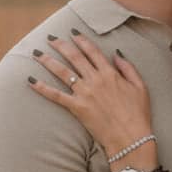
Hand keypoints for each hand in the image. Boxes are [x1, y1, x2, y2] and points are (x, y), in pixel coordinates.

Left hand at [26, 32, 153, 158]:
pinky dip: (42, 88)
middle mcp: (95, 80)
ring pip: (62, 72)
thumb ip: (128, 68)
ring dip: (48, 61)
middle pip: (74, 57)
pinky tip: (30, 81)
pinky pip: (56, 95)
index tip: (72, 32)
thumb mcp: (140, 87)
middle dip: (60, 45)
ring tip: (37, 53)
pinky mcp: (77, 108)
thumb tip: (116, 54)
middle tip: (50, 37)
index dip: (81, 40)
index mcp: (110, 73)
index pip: (92, 51)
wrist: (131, 138)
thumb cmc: (138, 114)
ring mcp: (85, 93)